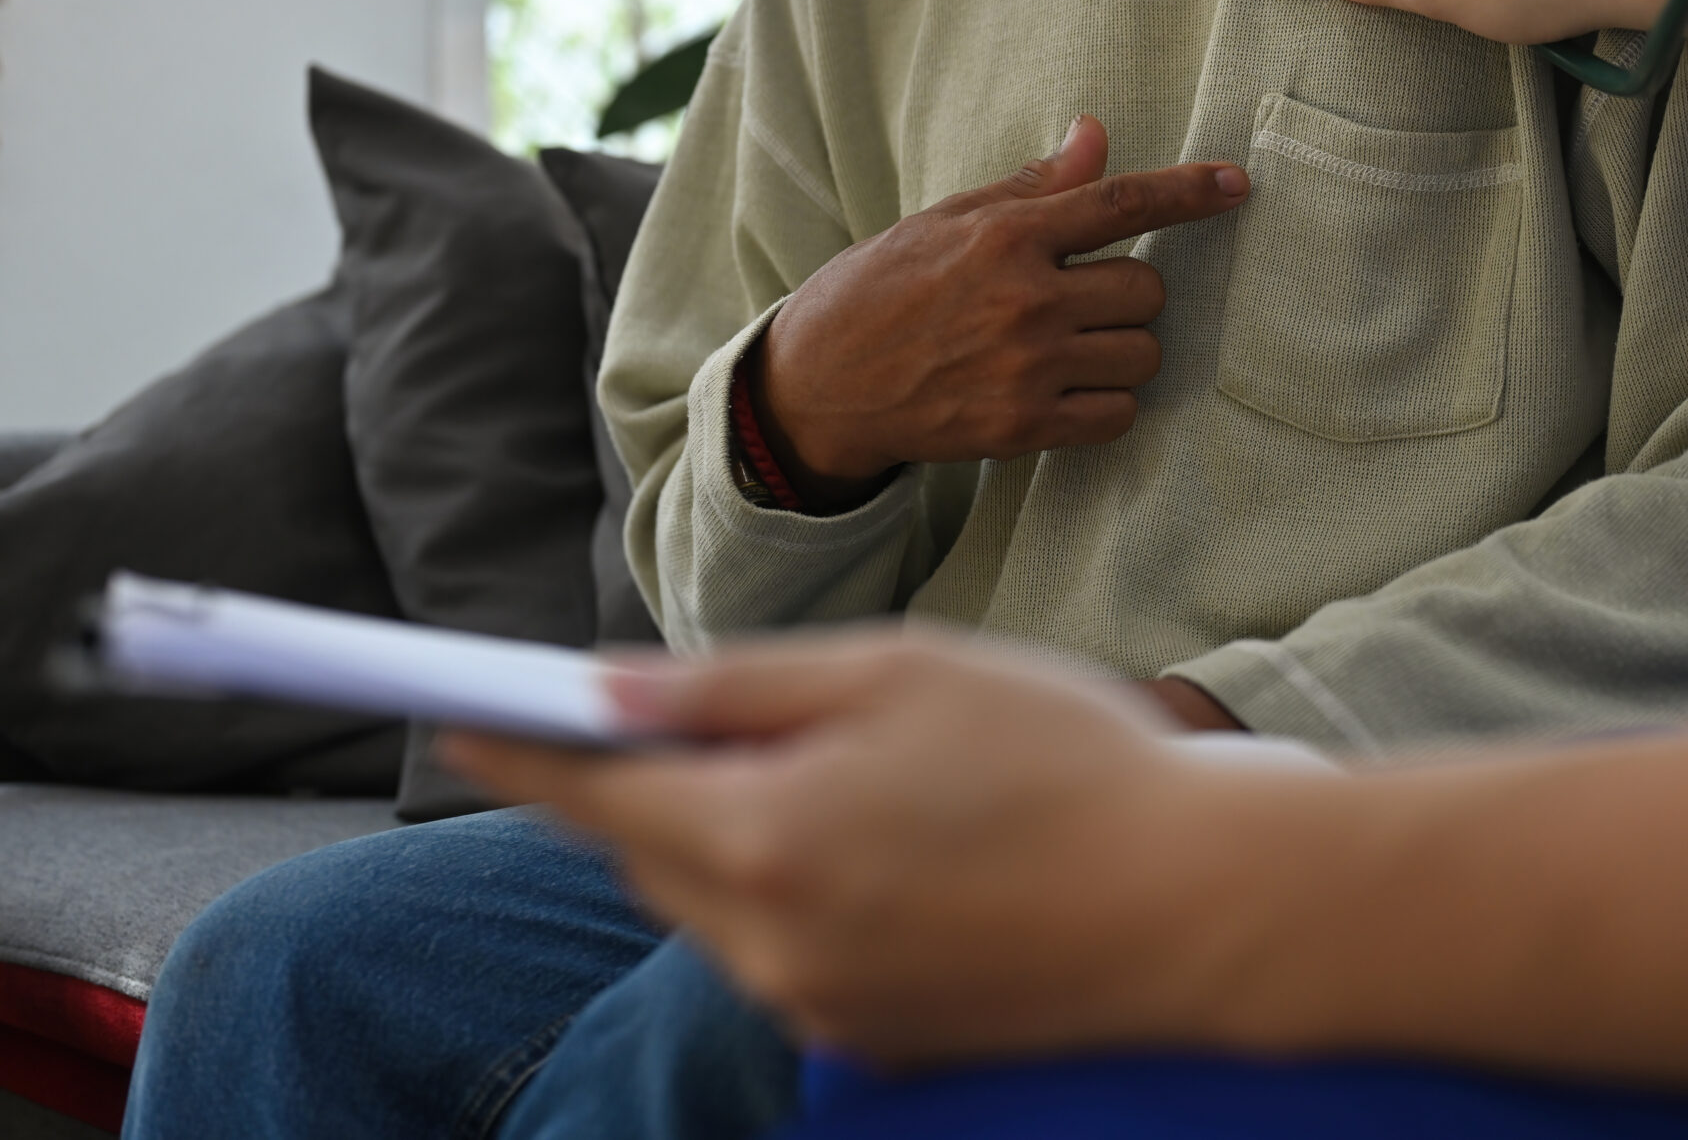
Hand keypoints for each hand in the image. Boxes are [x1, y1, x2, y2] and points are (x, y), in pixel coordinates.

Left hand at [443, 631, 1344, 1063]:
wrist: (1200, 903)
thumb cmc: (1062, 758)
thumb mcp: (899, 670)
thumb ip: (737, 685)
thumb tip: (609, 692)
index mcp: (763, 840)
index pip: (593, 795)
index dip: (520, 749)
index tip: (462, 717)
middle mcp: (768, 945)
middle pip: (650, 858)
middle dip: (646, 785)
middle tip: (681, 714)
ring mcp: (818, 1006)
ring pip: (716, 908)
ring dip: (724, 838)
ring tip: (818, 769)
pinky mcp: (869, 1041)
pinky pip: (783, 953)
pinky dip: (789, 891)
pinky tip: (879, 843)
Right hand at [753, 115, 1247, 507]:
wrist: (818, 384)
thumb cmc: (882, 290)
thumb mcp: (945, 221)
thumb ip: (1030, 187)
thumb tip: (1095, 135)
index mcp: (1006, 236)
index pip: (1120, 204)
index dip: (1189, 192)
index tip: (1236, 185)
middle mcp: (1025, 300)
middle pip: (1147, 292)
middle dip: (1131, 294)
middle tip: (1086, 300)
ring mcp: (1027, 368)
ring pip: (1142, 356)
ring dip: (1125, 351)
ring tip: (1074, 348)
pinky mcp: (1023, 428)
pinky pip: (1118, 416)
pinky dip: (1109, 404)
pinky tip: (1070, 391)